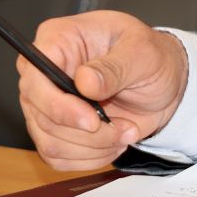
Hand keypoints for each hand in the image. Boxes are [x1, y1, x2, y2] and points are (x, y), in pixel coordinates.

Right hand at [17, 10, 188, 169]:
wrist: (163, 83)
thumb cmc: (151, 57)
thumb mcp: (143, 53)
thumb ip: (114, 66)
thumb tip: (84, 81)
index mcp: (59, 38)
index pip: (34, 73)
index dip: (57, 103)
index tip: (91, 120)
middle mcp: (44, 72)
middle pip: (41, 114)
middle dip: (86, 132)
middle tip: (121, 128)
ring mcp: (45, 104)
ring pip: (50, 141)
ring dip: (94, 146)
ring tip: (126, 131)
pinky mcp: (54, 130)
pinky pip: (58, 157)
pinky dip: (91, 157)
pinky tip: (114, 142)